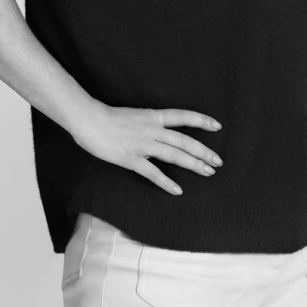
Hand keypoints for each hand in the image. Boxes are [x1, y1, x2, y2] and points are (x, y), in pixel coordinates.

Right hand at [72, 100, 222, 195]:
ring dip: (193, 164)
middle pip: (184, 140)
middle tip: (219, 162)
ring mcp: (142, 144)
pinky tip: (177, 190)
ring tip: (209, 172)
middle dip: (203, 151)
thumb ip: (146, 124)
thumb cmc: (106, 116)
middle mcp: (151, 129)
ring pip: (174, 155)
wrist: (87, 119)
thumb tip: (157, 132)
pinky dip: (166, 182)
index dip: (200, 120)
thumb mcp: (132, 115)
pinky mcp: (131, 158)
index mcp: (151, 116)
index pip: (182, 116)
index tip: (217, 125)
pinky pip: (153, 172)